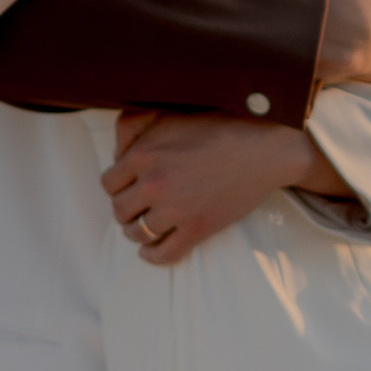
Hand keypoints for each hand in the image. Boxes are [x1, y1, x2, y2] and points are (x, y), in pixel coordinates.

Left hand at [103, 111, 342, 267]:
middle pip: (120, 210)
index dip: (117, 186)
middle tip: (137, 207)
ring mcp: (175, 208)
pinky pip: (164, 253)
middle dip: (126, 210)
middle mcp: (154, 183)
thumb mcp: (167, 113)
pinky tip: (150, 251)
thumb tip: (116, 153)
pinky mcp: (197, 228)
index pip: (108, 183)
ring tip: (145, 226)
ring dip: (137, 232)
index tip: (128, 188)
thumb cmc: (217, 126)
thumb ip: (133, 126)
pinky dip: (152, 256)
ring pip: (137, 233)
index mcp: (143, 154)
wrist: (262, 148)